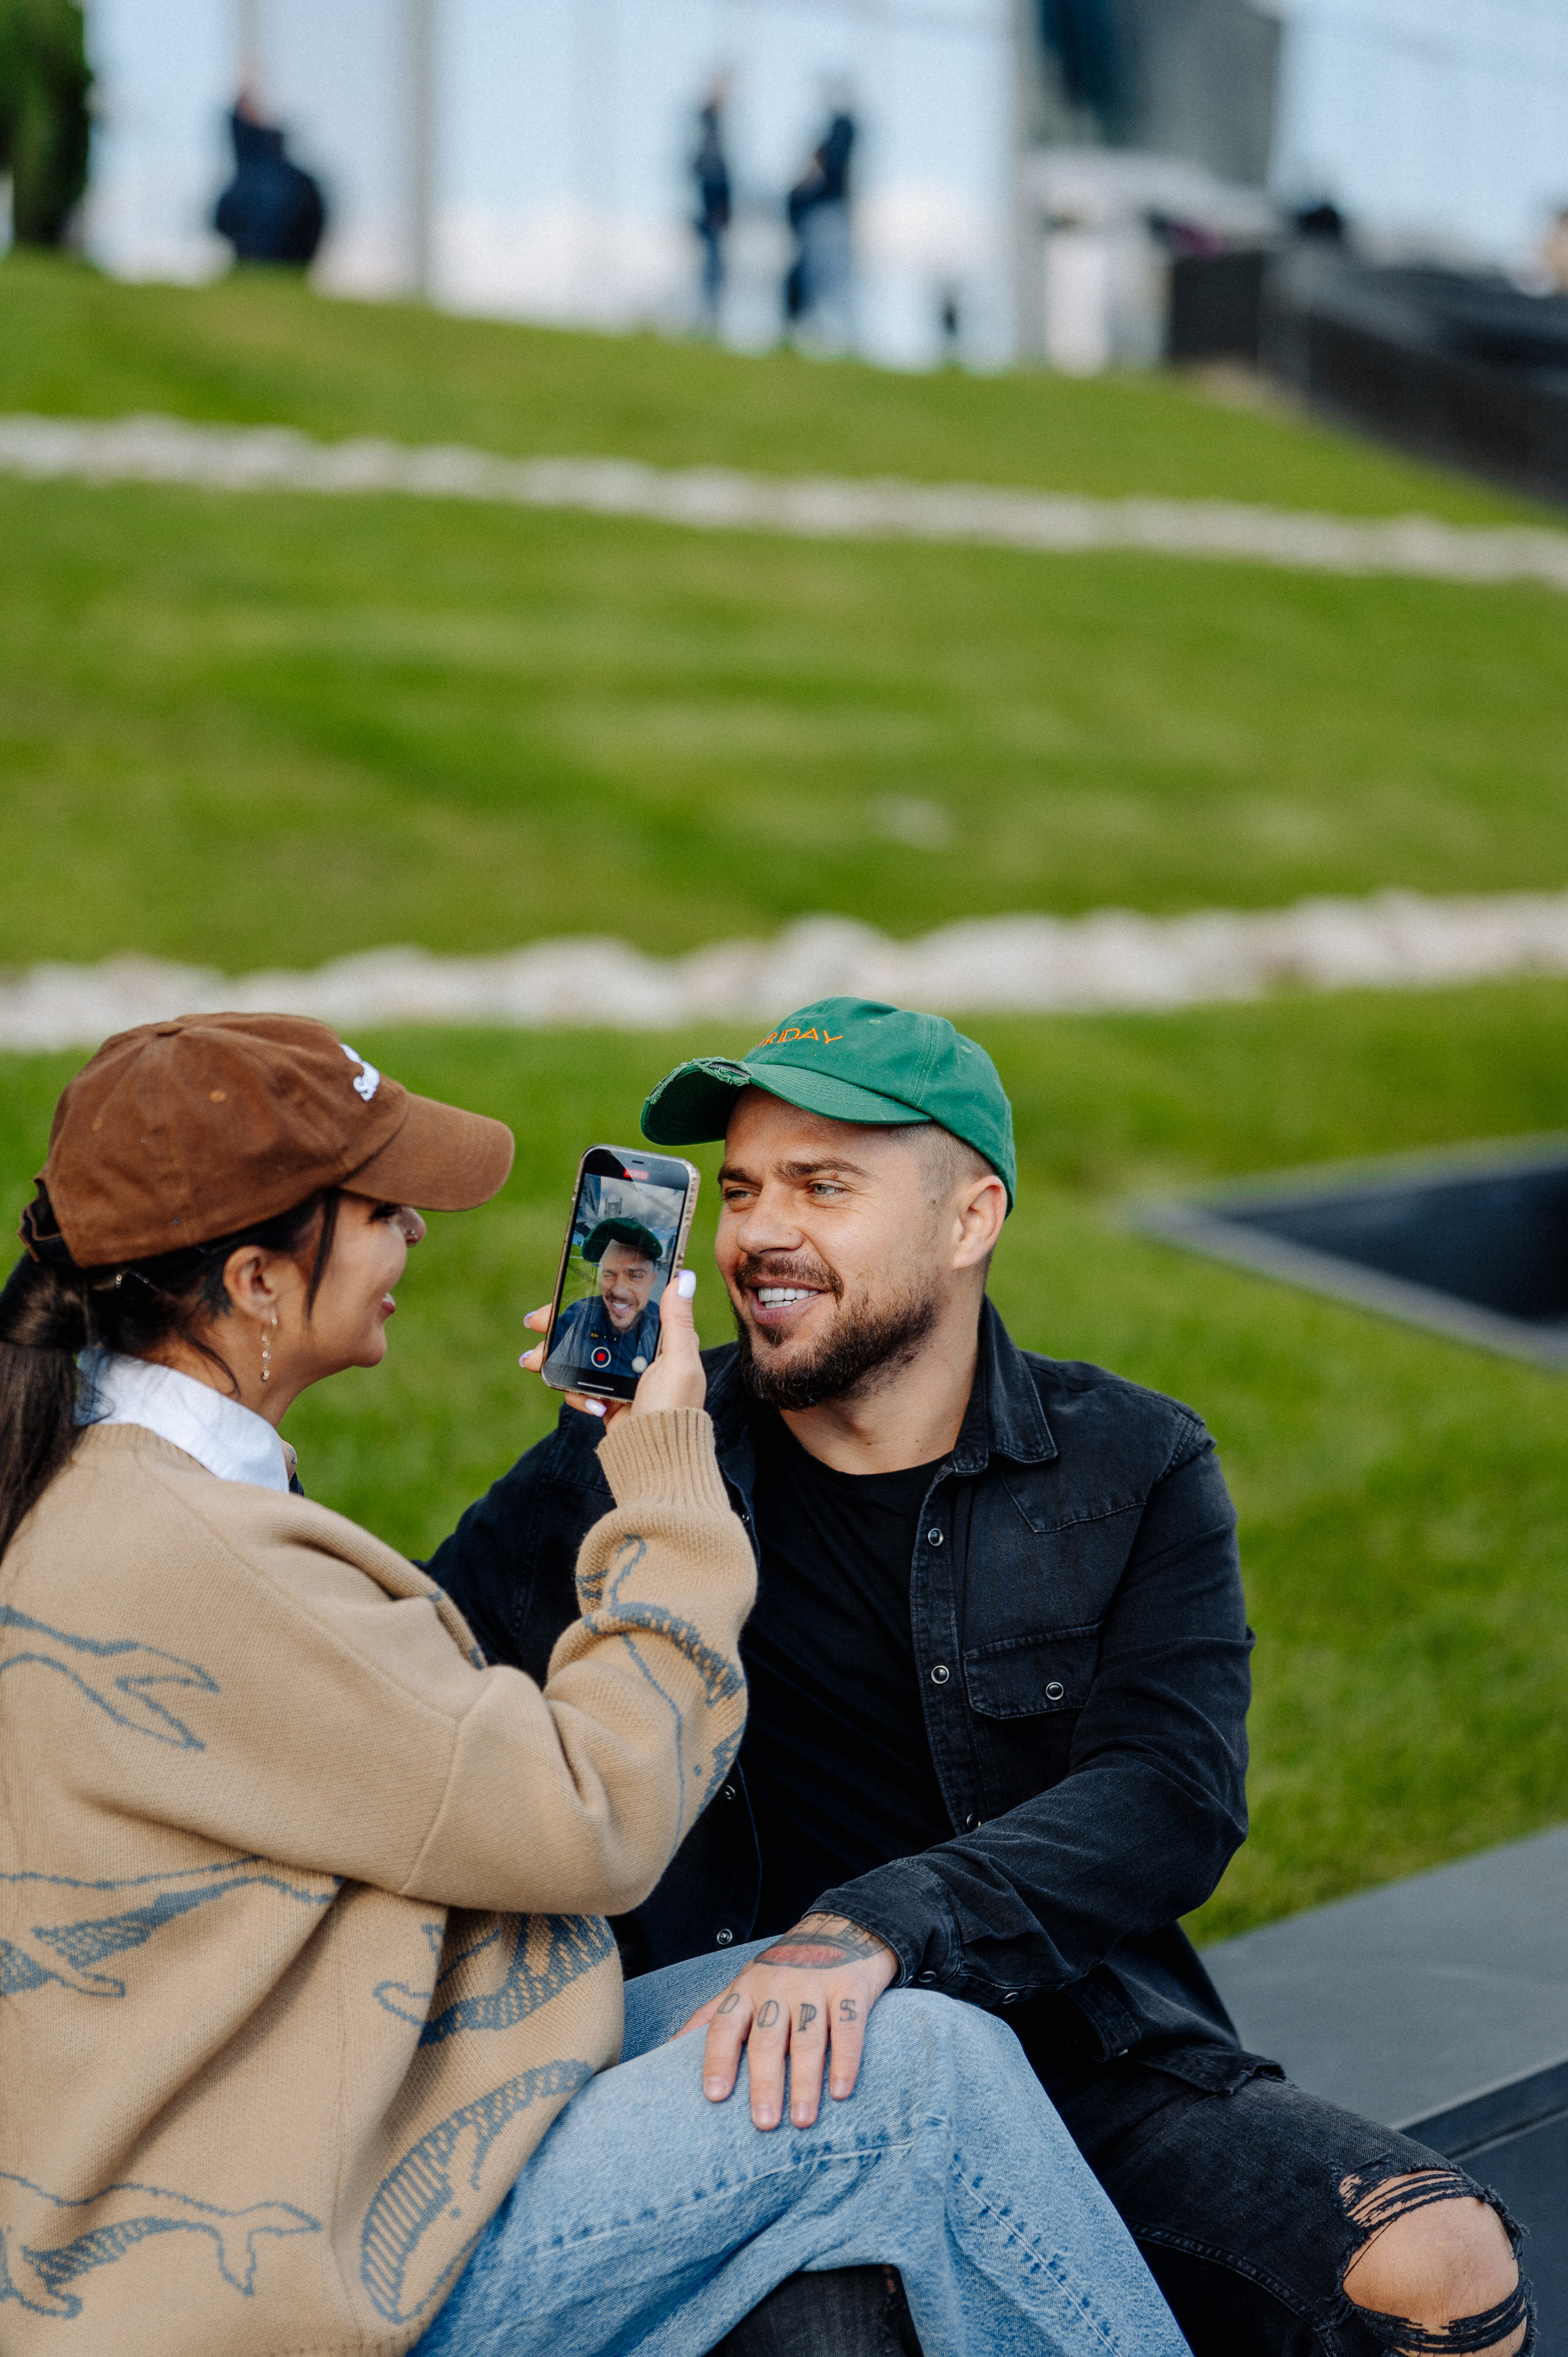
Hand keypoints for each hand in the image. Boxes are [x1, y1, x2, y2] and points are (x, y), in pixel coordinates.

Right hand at [519, 1271, 703, 1425]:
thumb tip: (685, 1277)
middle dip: (560, 1328)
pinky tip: (592, 1405)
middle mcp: (639, 1358)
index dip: (590, 1300)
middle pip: (592, 1332)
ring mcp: (620, 1381)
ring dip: (554, 1359)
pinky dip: (577, 1395)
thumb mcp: (679, 1361)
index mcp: (659, 1342)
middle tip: (534, 1323)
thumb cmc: (674, 1410)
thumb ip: (677, 1321)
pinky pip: (580, 1389)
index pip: (620, 1310)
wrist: (658, 1461)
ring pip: (579, 1359)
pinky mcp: (607, 1402)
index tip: (563, 1293)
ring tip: (534, 1362)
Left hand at [677, 1914, 897, 2129]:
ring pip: (807, 2039)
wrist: (841, 1927)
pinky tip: (840, 2091)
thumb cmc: (784, 1968)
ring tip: (802, 2120)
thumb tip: (668, 2049)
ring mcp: (815, 1985)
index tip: (714, 2096)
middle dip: (764, 2083)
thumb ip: (712, 2016)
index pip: (725, 2025)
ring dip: (805, 2082)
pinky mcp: (849, 1988)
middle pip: (767, 2040)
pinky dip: (845, 2061)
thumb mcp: (745, 1984)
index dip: (717, 2059)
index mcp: (747, 1989)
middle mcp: (777, 1986)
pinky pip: (847, 2028)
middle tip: (763, 2124)